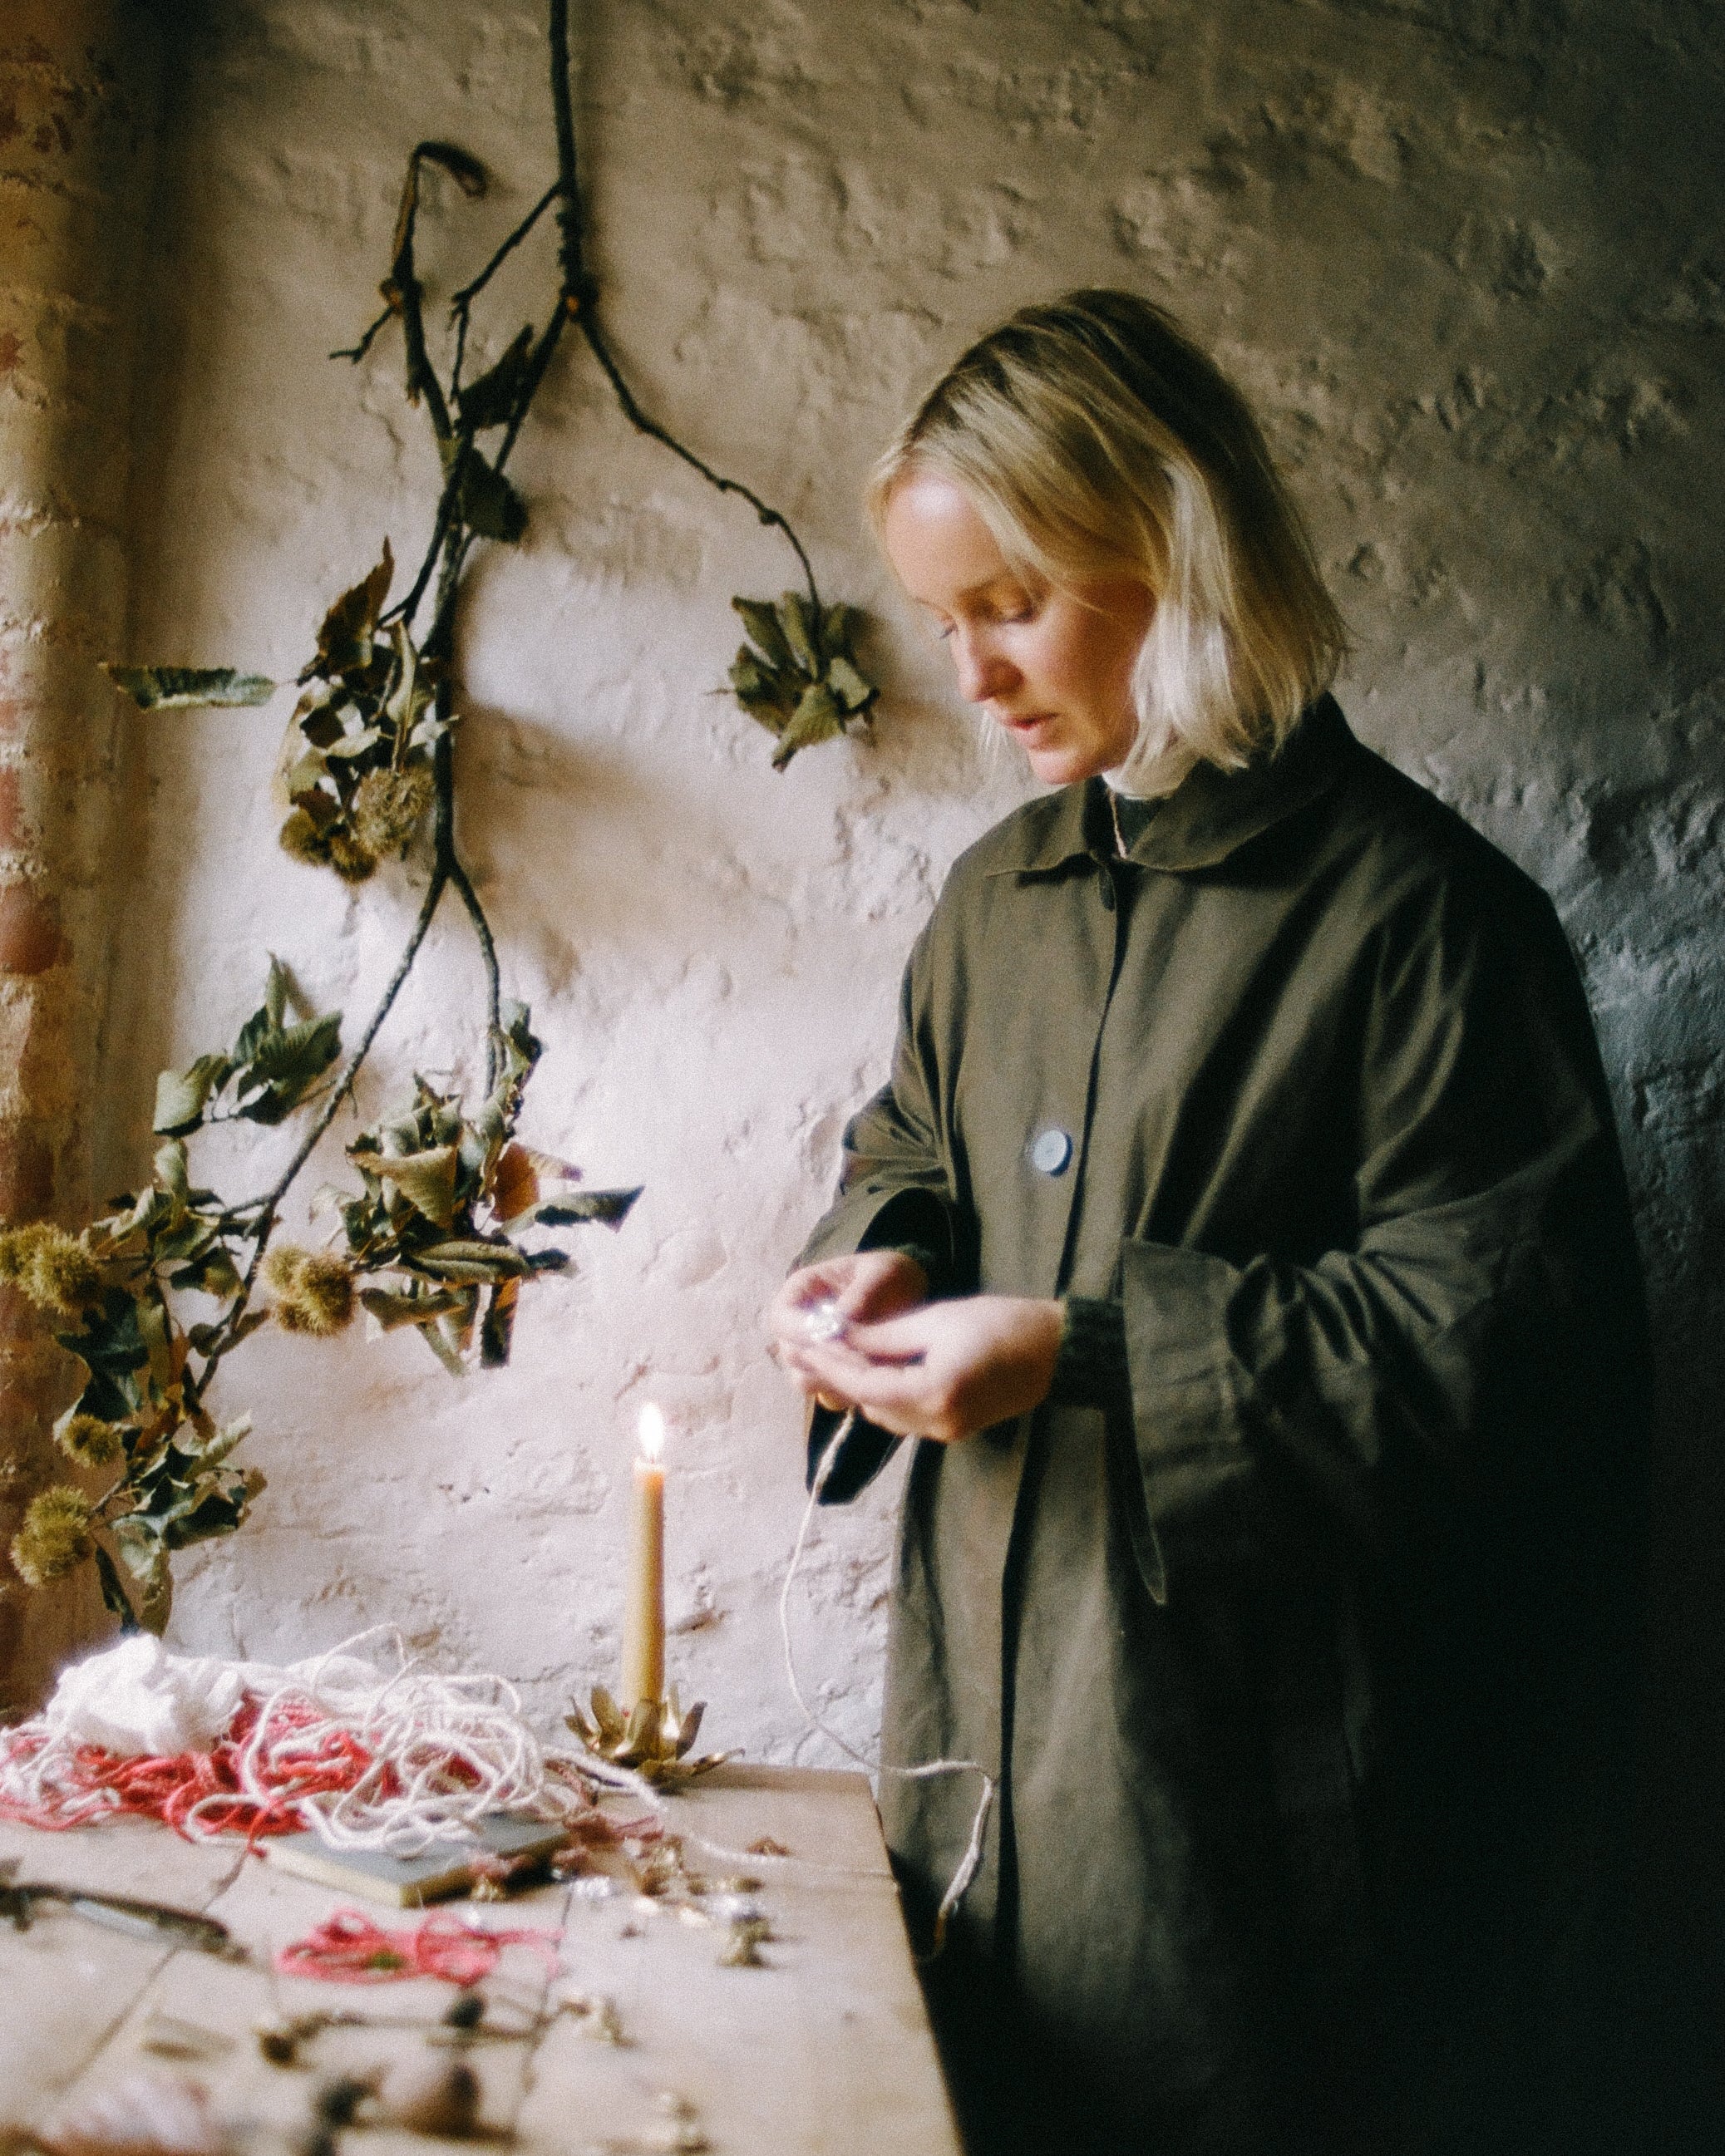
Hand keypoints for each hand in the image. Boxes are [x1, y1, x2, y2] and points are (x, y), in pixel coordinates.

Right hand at [769, 1252, 931, 1409]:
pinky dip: (848, 1390)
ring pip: (804, 1379)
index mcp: (801, 1290)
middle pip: (790, 1353)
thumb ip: (863, 1291)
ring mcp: (810, 1352)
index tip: (836, 1340)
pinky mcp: (827, 1375)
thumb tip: (842, 1316)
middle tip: (865, 1360)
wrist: (907, 1296)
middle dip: (826, 1360)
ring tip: (875, 1367)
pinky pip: (826, 1393)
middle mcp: (798, 1324)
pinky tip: (875, 1378)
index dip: (801, 1332)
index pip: (781, 1318)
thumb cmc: (891, 1276)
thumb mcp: (884, 1272)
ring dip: (837, 1378)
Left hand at [780, 1294, 1062, 1442]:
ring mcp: (947, 1431)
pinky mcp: (955, 1428)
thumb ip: (885, 1336)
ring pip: (885, 1413)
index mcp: (935, 1394)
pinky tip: (872, 1367)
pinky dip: (884, 1393)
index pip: (865, 1386)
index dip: (829, 1365)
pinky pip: (905, 1414)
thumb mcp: (938, 1320)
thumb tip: (840, 1337)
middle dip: (838, 1376)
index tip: (800, 1345)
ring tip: (831, 1354)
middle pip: (870, 1405)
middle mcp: (937, 1424)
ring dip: (860, 1386)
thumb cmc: (1003, 1324)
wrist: (1058, 1351)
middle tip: (805, 1349)